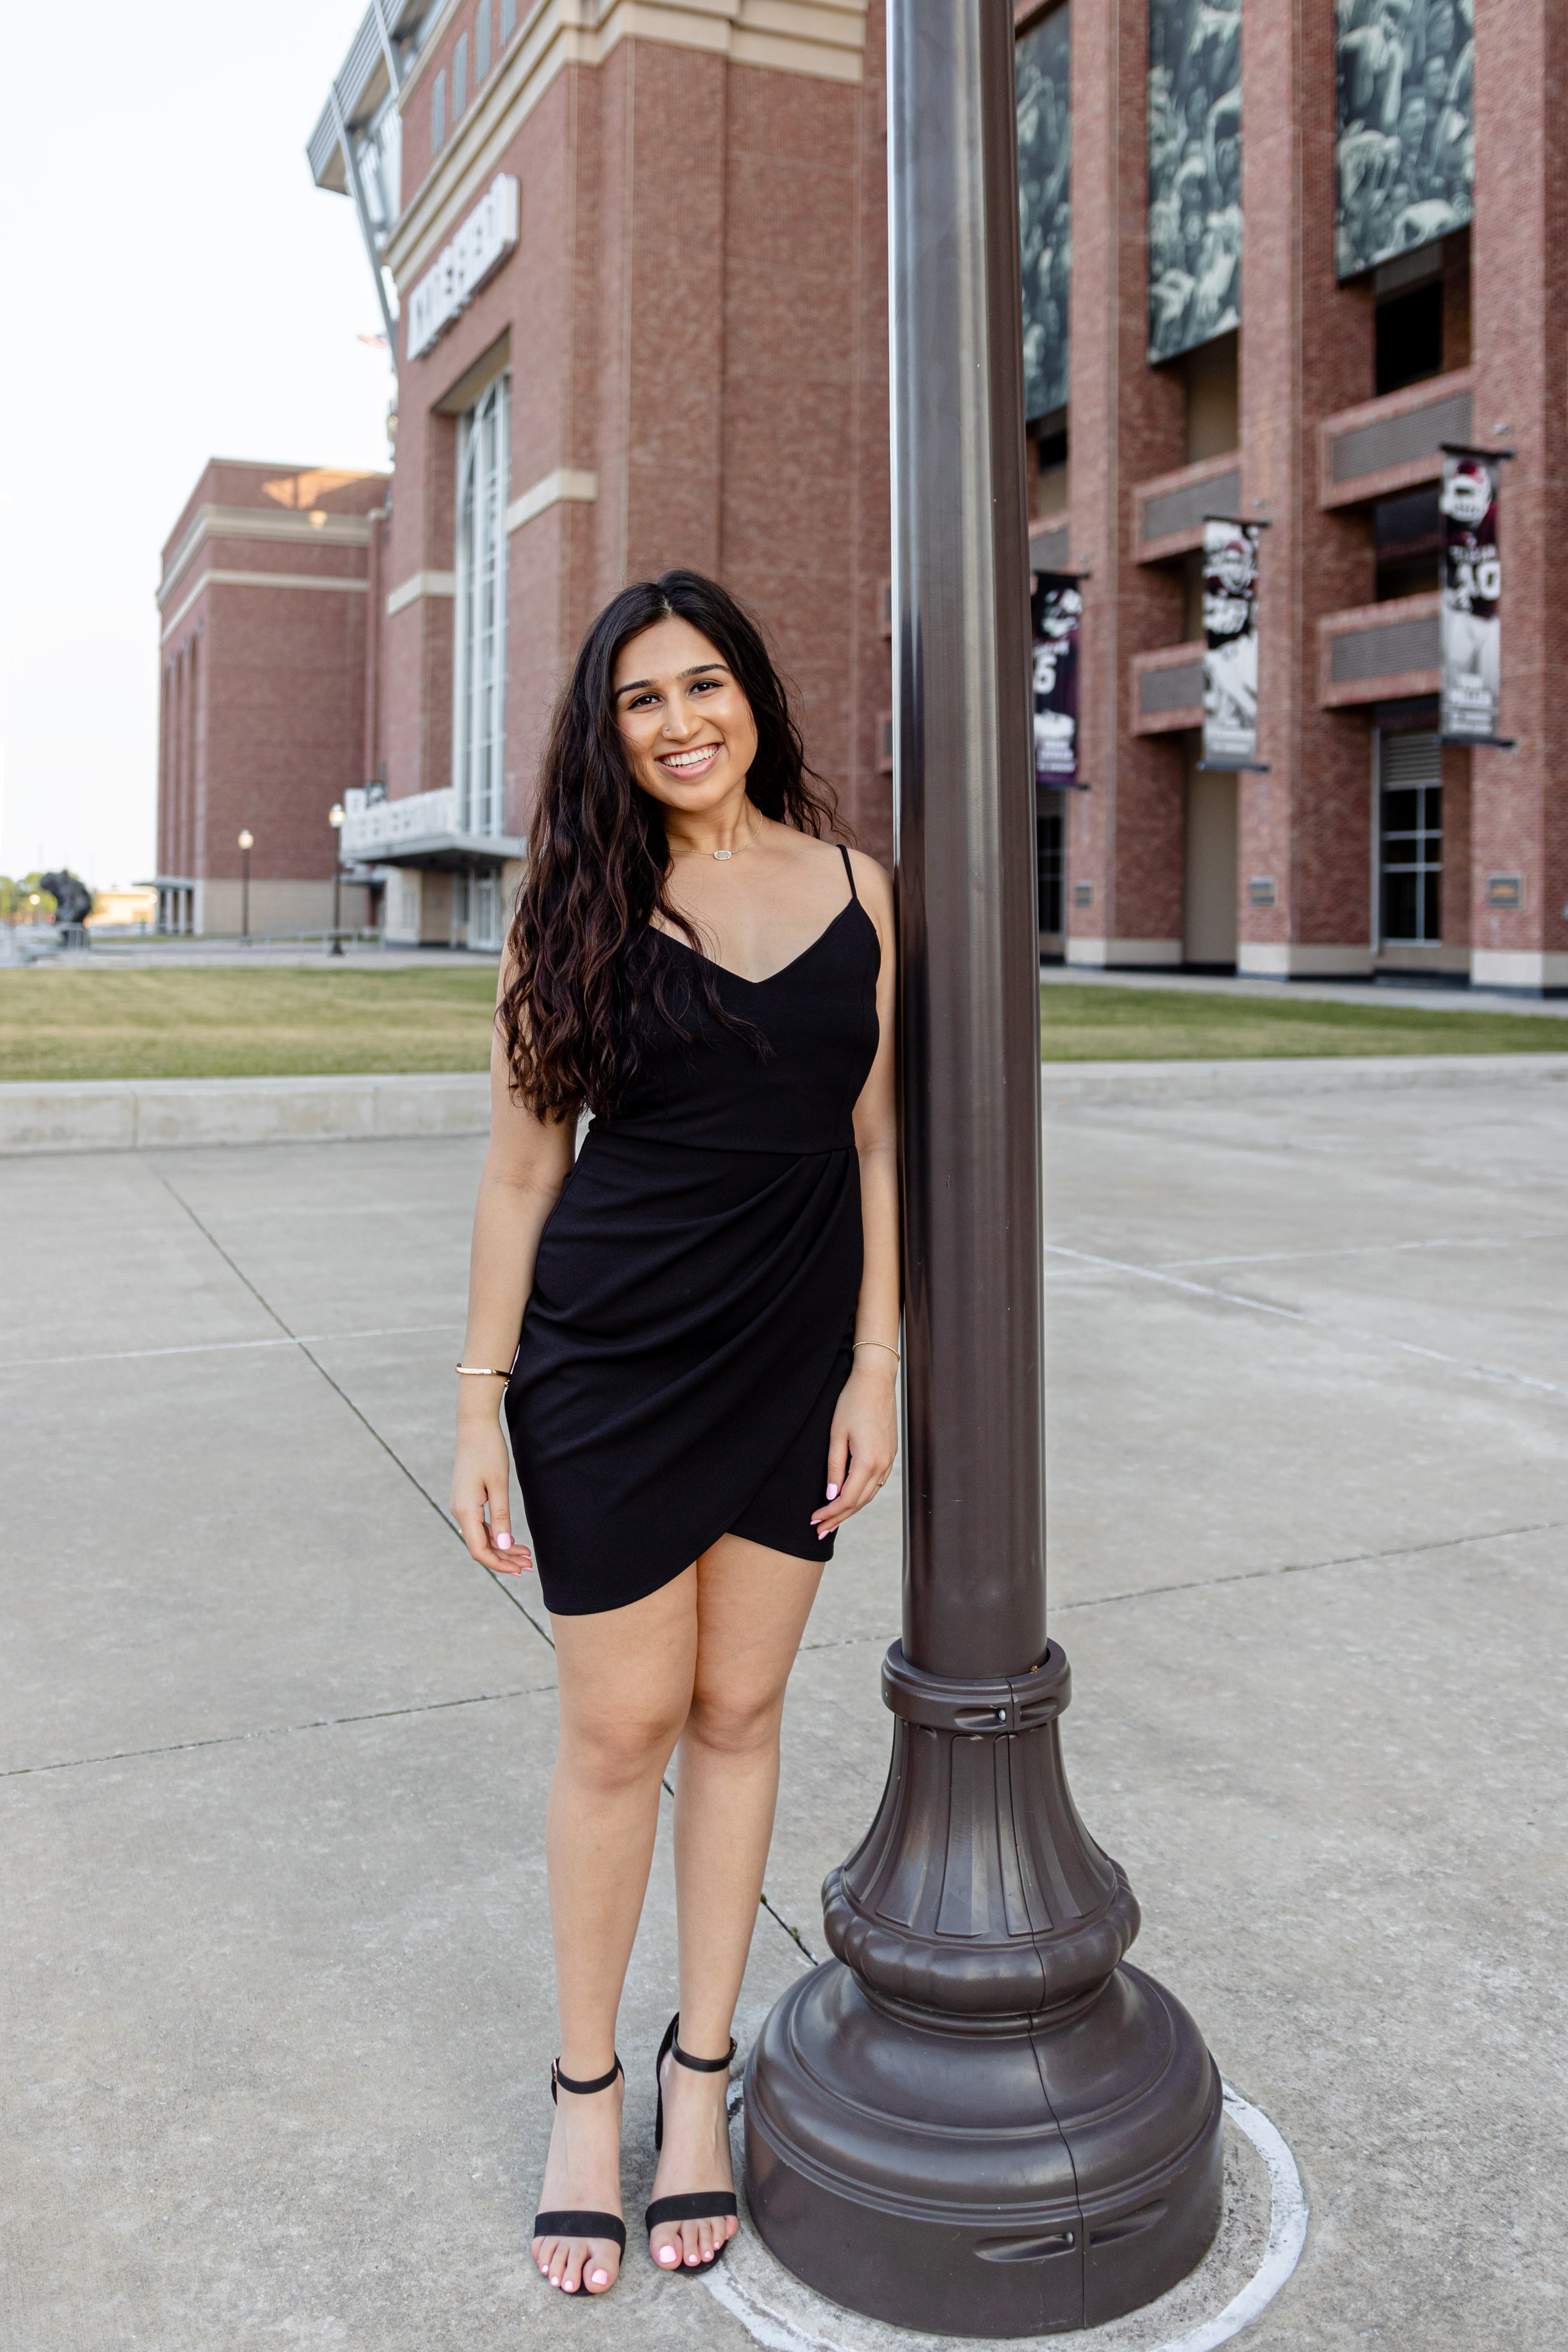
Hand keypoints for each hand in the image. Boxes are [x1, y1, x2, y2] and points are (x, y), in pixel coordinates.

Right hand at [451, 1405, 533, 1575]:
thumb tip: (503, 1546)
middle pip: (480, 1547)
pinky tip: (511, 1539)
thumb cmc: (488, 1451)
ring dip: (502, 1548)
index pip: (479, 1550)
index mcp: (465, 1511)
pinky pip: (479, 1526)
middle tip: (529, 1566)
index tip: (520, 1569)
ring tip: (525, 1555)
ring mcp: (461, 1507)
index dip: (499, 1564)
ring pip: (481, 1537)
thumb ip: (501, 1516)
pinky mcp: (466, 1501)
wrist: (474, 1427)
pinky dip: (496, 1535)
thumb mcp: (499, 1485)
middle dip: (504, 1559)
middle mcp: (459, 1512)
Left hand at [811, 1357, 898, 1538]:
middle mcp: (882, 1465)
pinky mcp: (890, 1453)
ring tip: (833, 1520)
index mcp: (868, 1462)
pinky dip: (862, 1495)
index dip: (830, 1514)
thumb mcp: (836, 1435)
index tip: (814, 1521)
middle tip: (820, 1531)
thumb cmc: (853, 1403)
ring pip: (870, 1495)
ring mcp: (889, 1460)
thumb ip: (834, 1468)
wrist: (876, 1381)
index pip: (847, 1499)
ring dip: (851, 1509)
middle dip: (839, 1518)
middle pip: (859, 1502)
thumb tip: (831, 1495)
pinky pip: (876, 1483)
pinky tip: (851, 1498)